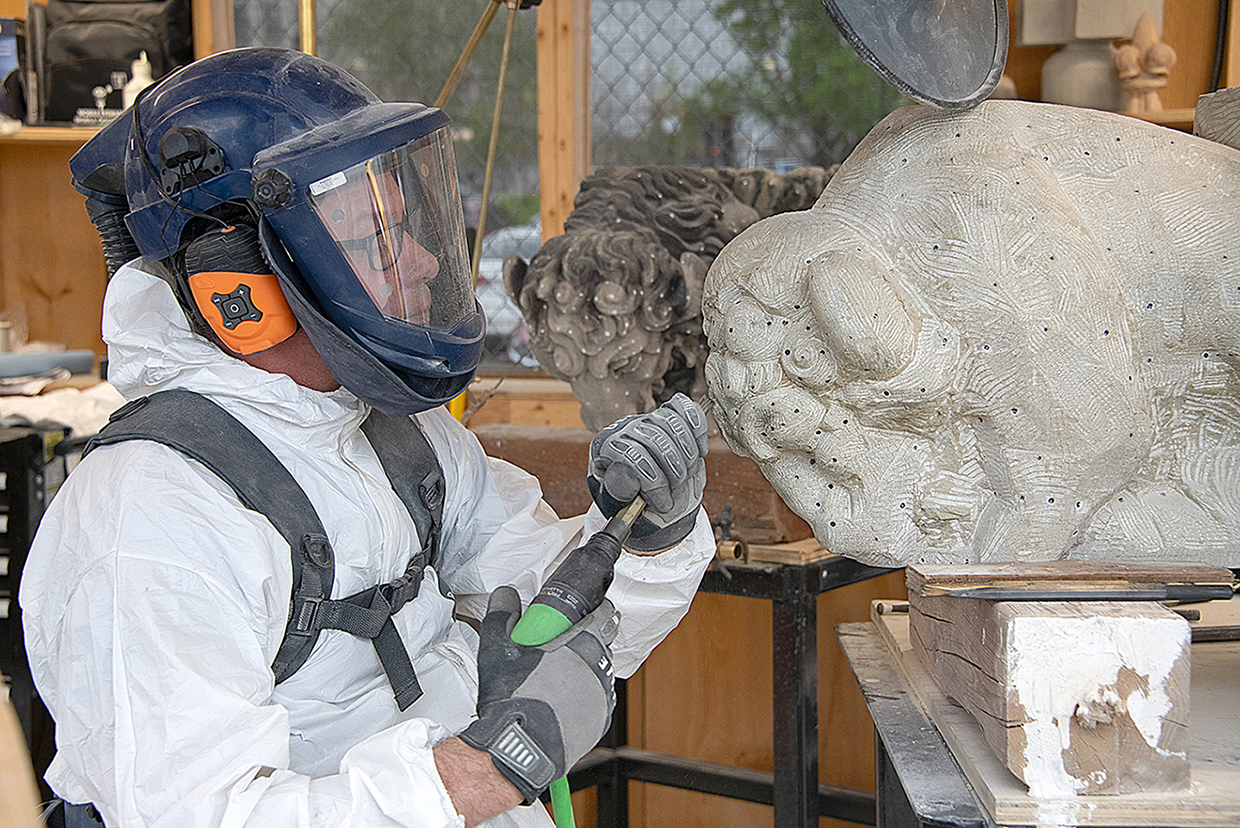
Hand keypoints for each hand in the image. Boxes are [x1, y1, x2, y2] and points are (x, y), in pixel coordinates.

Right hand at [459, 587, 618, 804]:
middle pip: (604, 644)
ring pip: (601, 674)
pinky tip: (563, 700)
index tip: (589, 610)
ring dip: (587, 670)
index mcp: (582, 645)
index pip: (605, 615)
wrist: (519, 748)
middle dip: (590, 640)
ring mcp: (602, 698)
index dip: (598, 609)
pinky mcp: (599, 723)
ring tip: (561, 675)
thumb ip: (502, 614)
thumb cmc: (513, 699)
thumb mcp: (498, 648)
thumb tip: (505, 594)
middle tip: (566, 643)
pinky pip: (597, 701)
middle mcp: (599, 669)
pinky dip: (585, 697)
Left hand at [588, 393, 707, 550]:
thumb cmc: (632, 502)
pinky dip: (697, 428)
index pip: (630, 455)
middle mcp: (624, 428)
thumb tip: (628, 474)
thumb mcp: (619, 504)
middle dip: (674, 471)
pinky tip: (701, 450)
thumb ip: (619, 491)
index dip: (654, 482)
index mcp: (606, 448)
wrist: (649, 498)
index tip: (664, 504)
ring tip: (687, 477)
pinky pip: (684, 408)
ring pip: (672, 423)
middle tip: (678, 492)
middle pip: (655, 438)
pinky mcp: (668, 413)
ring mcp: (647, 418)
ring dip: (688, 455)